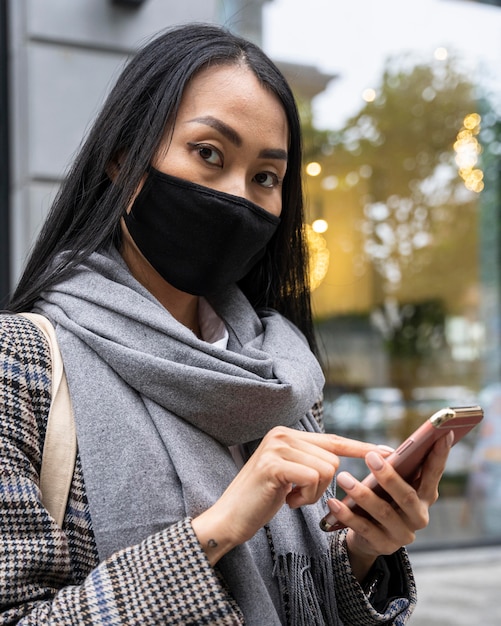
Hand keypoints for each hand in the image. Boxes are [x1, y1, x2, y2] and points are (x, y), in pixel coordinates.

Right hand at [191, 426, 384, 564]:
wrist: (230, 518)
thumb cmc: (262, 500)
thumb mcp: (290, 475)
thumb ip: (310, 461)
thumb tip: (340, 460)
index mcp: (287, 434)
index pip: (332, 440)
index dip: (361, 448)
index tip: (390, 452)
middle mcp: (282, 434)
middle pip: (332, 457)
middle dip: (323, 485)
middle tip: (298, 495)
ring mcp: (277, 446)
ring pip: (326, 469)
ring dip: (313, 493)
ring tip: (290, 497)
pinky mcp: (275, 464)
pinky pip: (313, 478)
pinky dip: (305, 497)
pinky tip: (286, 501)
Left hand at [326, 430, 453, 579]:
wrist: (368, 537)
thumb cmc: (382, 498)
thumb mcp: (390, 484)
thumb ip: (395, 468)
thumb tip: (382, 451)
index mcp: (426, 495)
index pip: (434, 473)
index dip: (440, 454)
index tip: (442, 433)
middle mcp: (419, 516)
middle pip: (407, 496)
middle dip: (389, 476)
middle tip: (370, 457)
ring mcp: (403, 534)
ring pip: (383, 512)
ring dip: (361, 493)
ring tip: (343, 477)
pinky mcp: (383, 545)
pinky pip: (364, 528)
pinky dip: (347, 514)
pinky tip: (334, 503)